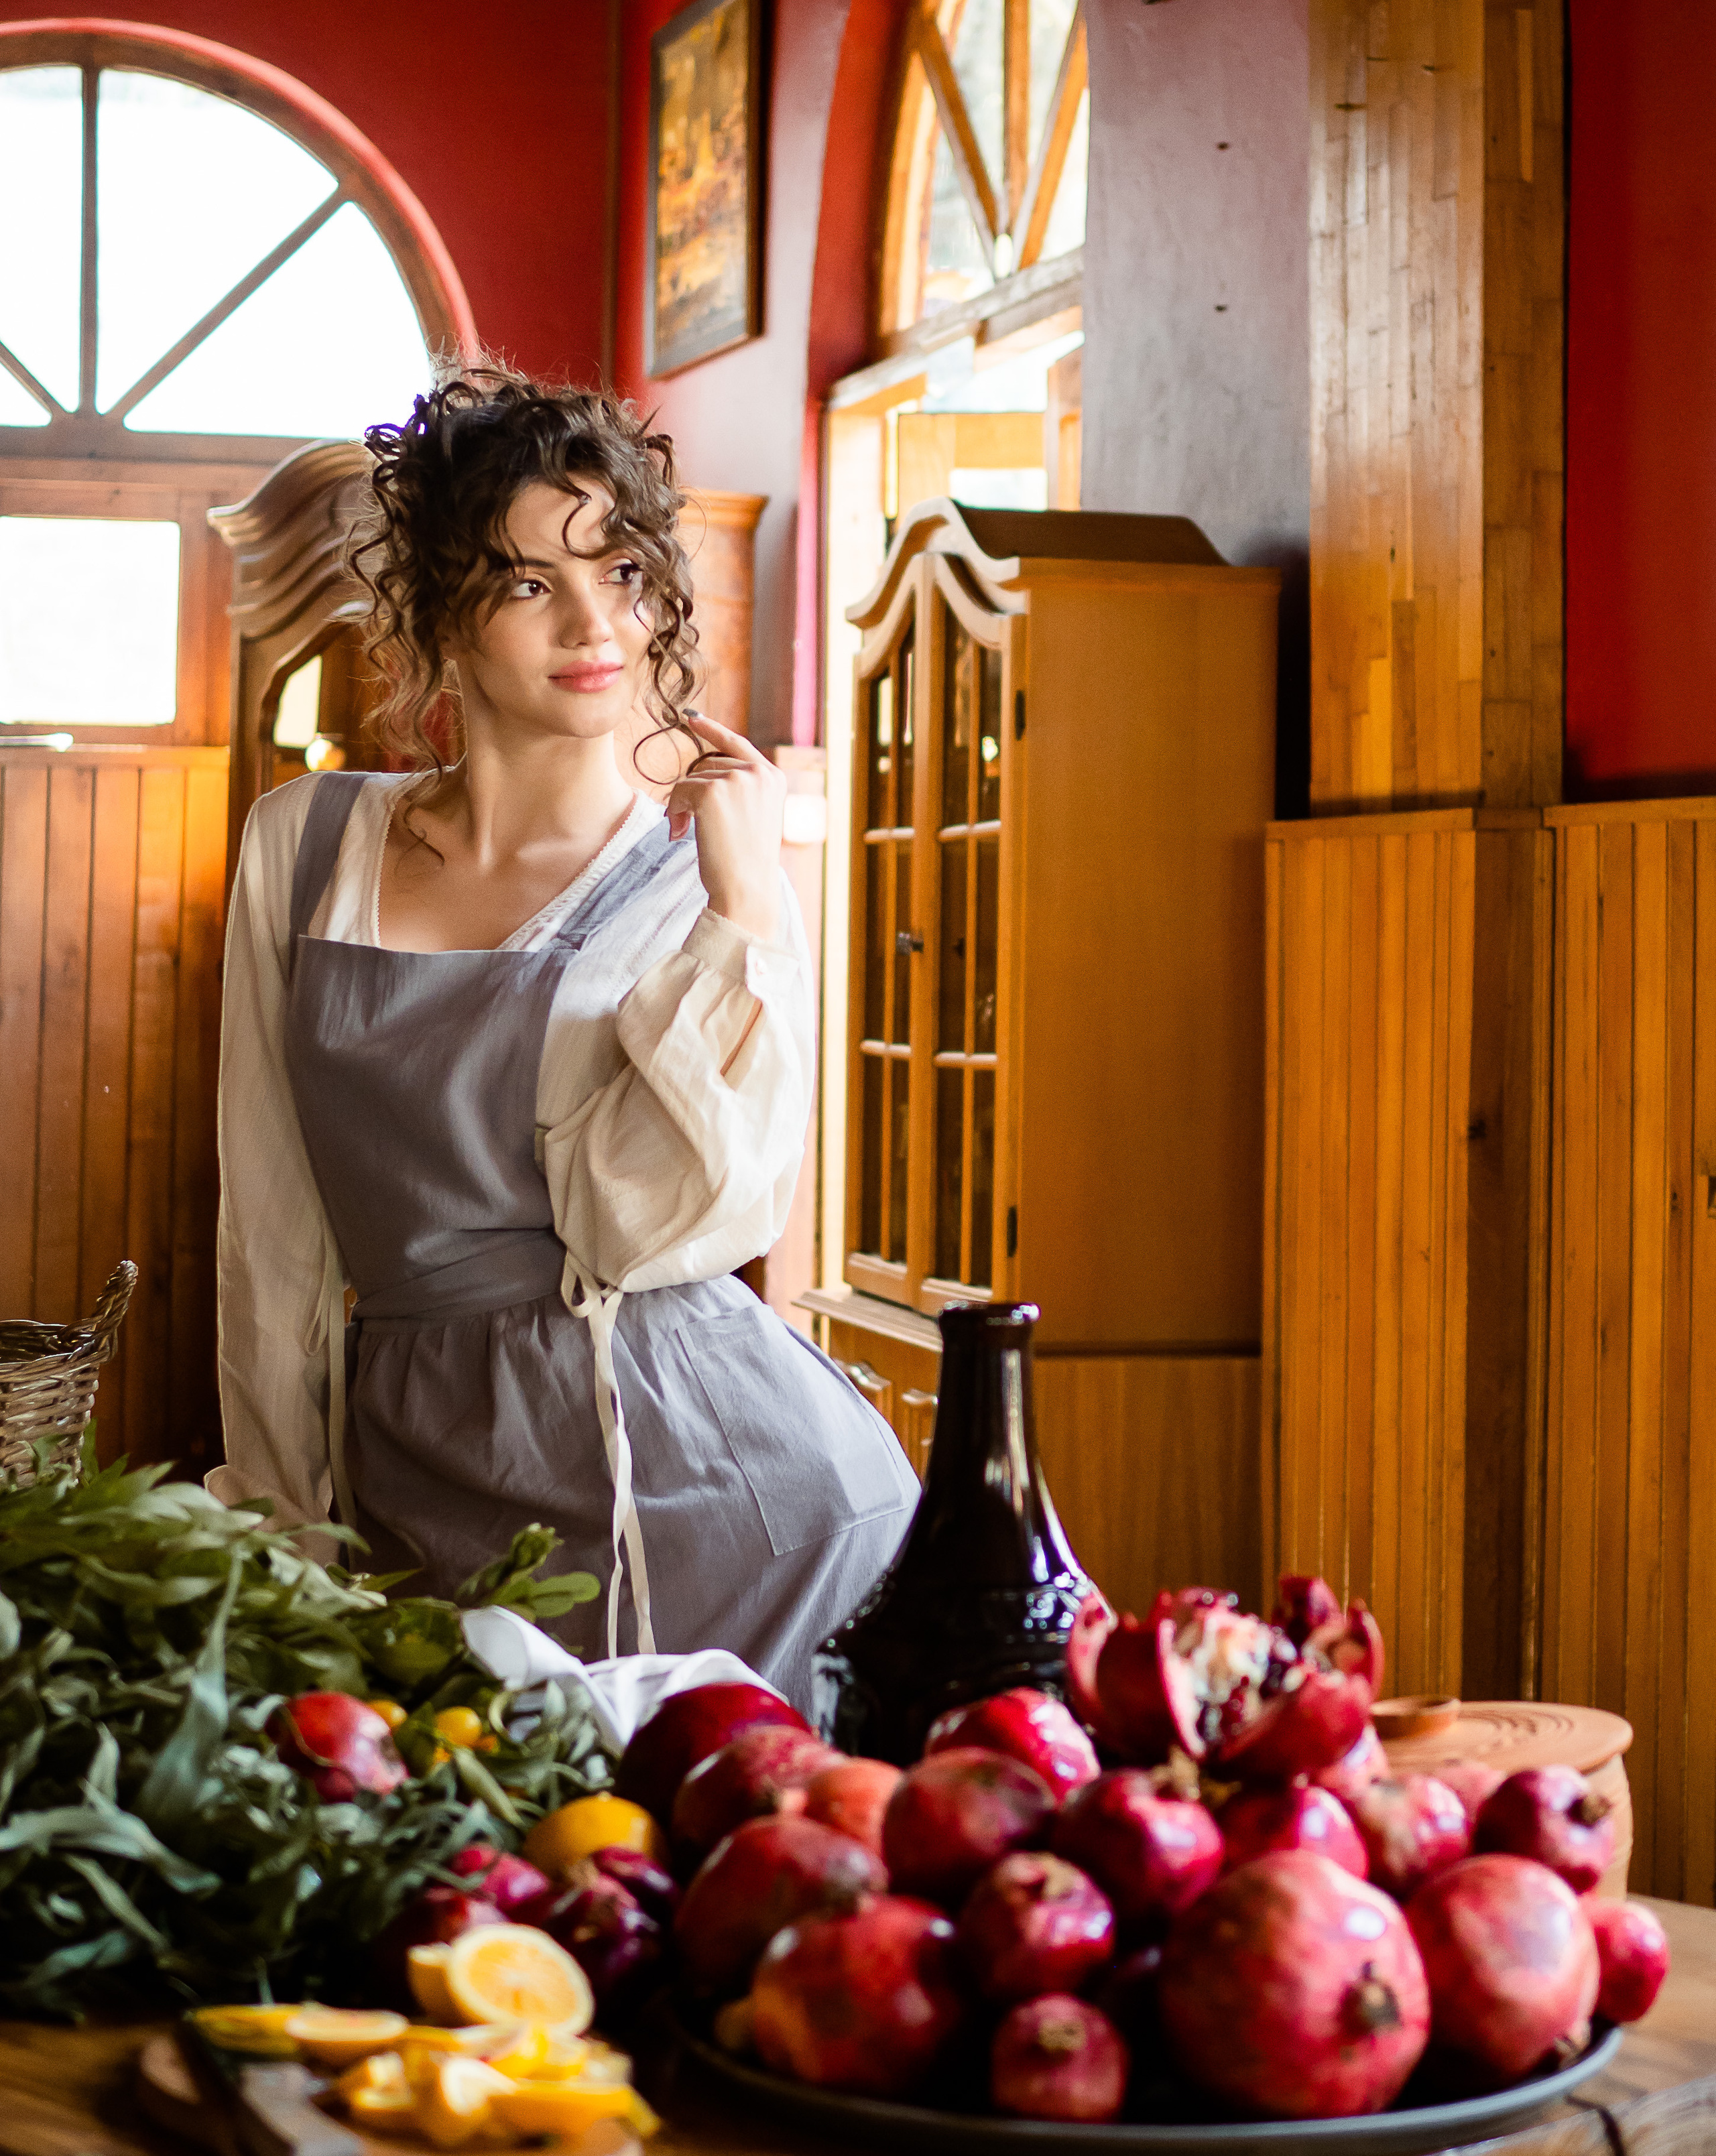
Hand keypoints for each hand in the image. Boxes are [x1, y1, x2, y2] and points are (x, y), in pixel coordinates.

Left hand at [665, 714, 786, 940]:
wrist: (746, 888)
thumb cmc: (746, 863)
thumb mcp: (753, 817)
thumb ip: (739, 790)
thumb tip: (701, 774)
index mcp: (773, 778)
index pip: (737, 743)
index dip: (712, 729)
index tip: (691, 718)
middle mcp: (759, 772)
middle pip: (707, 765)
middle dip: (694, 793)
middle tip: (692, 826)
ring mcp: (737, 779)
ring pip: (691, 778)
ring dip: (683, 805)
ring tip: (690, 833)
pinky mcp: (714, 790)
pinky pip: (679, 791)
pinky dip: (675, 812)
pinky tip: (682, 834)